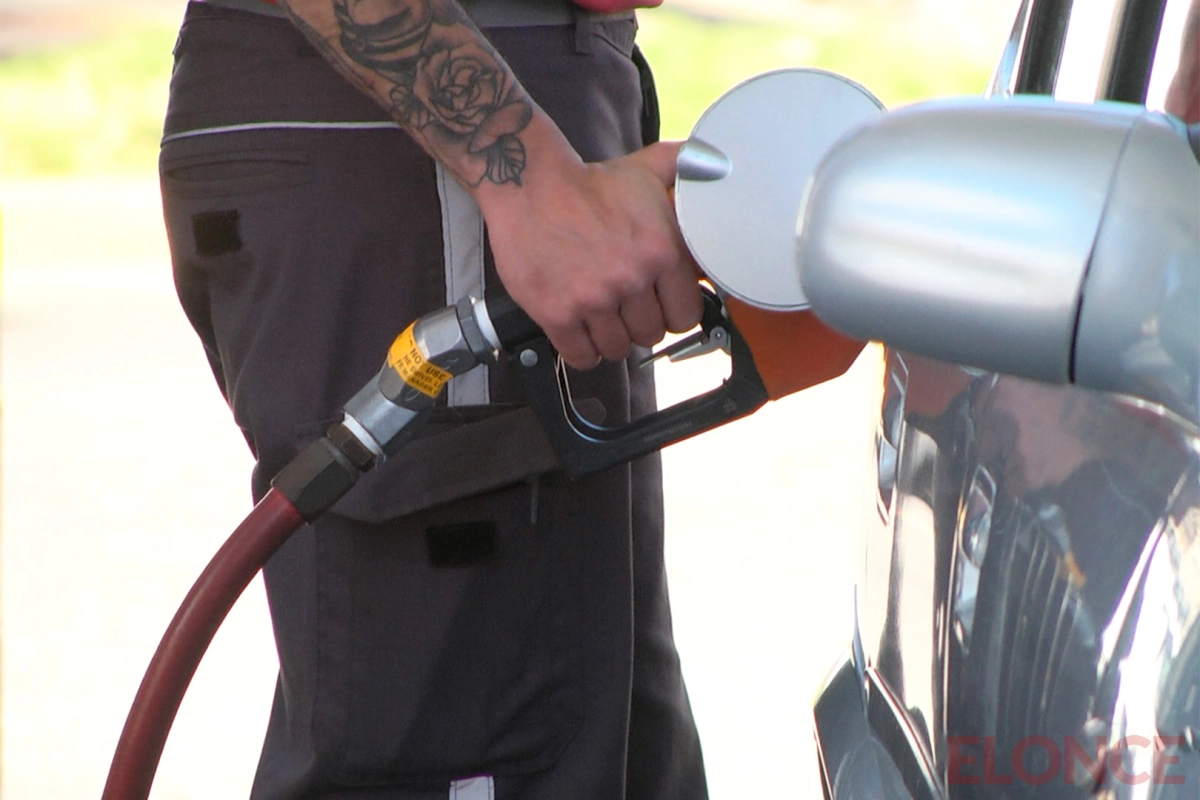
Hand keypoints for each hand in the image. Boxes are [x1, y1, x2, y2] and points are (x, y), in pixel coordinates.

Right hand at [478, 141, 703, 369]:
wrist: (527, 186)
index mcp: (661, 250)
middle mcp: (631, 278)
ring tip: (603, 317)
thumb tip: (717, 165)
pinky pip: (582, 356)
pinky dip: (583, 350)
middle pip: (650, 334)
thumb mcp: (646, 169)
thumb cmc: (587, 183)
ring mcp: (593, 299)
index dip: (673, 312)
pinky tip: (582, 332)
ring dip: (611, 337)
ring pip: (617, 348)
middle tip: (626, 307)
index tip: (662, 305)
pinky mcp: (557, 314)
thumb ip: (686, 169)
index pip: (686, 315)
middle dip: (640, 323)